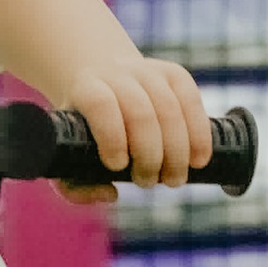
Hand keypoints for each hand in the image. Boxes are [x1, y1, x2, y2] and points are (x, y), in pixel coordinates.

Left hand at [57, 54, 211, 200]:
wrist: (102, 76)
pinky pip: (192, 101)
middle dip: (149, 155)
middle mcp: (118, 74)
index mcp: (86, 88)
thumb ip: (75, 185)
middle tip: (148, 182)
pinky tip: (198, 160)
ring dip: (176, 152)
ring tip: (173, 180)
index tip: (118, 167)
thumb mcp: (68, 150)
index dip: (112, 136)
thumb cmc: (86, 127)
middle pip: (140, 112)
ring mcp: (149, 71)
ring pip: (169, 109)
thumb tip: (110, 195)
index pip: (100, 104)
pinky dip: (199, 135)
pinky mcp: (175, 74)